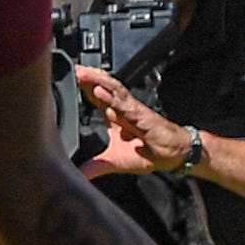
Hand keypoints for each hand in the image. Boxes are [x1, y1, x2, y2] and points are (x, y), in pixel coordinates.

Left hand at [75, 66, 198, 176]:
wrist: (174, 155)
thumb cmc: (147, 154)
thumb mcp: (115, 162)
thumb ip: (97, 167)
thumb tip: (79, 176)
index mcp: (116, 116)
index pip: (97, 97)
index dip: (84, 87)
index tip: (70, 78)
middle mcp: (123, 110)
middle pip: (104, 88)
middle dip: (89, 78)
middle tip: (74, 69)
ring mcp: (133, 111)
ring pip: (114, 91)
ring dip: (98, 81)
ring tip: (83, 74)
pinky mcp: (143, 117)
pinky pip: (126, 105)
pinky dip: (112, 98)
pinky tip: (100, 92)